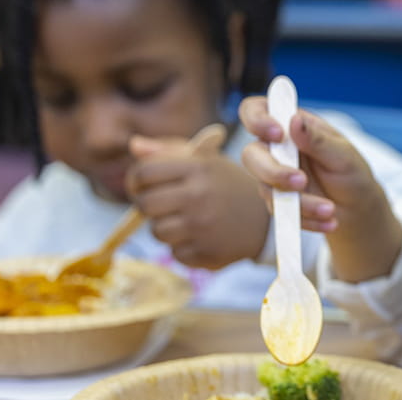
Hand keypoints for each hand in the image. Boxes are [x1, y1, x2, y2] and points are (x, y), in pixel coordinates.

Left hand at [126, 130, 268, 269]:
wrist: (267, 220)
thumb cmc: (227, 186)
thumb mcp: (205, 160)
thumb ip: (168, 150)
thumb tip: (133, 146)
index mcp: (198, 167)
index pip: (144, 173)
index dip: (136, 181)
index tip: (142, 187)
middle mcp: (199, 195)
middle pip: (145, 205)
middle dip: (147, 206)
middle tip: (162, 206)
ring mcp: (203, 227)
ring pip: (157, 232)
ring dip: (165, 228)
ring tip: (185, 221)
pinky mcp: (207, 253)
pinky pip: (175, 254)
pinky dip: (183, 248)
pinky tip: (200, 237)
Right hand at [238, 96, 401, 282]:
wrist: (357, 208)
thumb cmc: (351, 172)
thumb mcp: (343, 154)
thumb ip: (317, 139)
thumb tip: (294, 120)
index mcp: (290, 126)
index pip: (255, 111)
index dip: (257, 120)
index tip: (278, 135)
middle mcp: (275, 149)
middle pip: (251, 155)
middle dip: (274, 171)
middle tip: (302, 182)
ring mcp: (272, 177)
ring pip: (266, 189)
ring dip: (300, 202)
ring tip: (330, 209)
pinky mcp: (277, 202)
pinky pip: (280, 213)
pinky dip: (306, 219)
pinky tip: (329, 221)